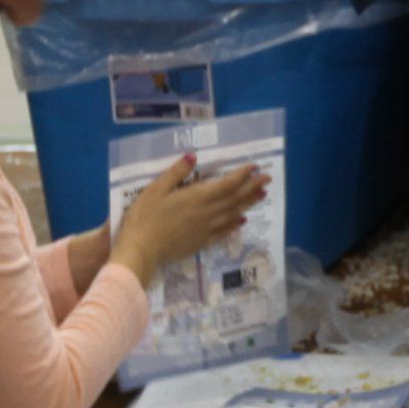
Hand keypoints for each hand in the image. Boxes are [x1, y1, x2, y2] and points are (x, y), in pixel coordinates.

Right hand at [114, 158, 270, 283]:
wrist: (141, 250)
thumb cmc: (145, 217)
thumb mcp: (156, 188)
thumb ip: (176, 172)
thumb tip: (194, 156)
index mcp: (197, 196)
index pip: (227, 183)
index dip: (242, 175)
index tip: (255, 166)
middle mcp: (207, 212)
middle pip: (235, 198)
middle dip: (253, 187)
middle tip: (268, 178)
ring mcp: (206, 229)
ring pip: (233, 214)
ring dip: (249, 203)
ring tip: (262, 195)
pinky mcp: (201, 242)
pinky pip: (224, 232)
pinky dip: (235, 224)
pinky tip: (242, 220)